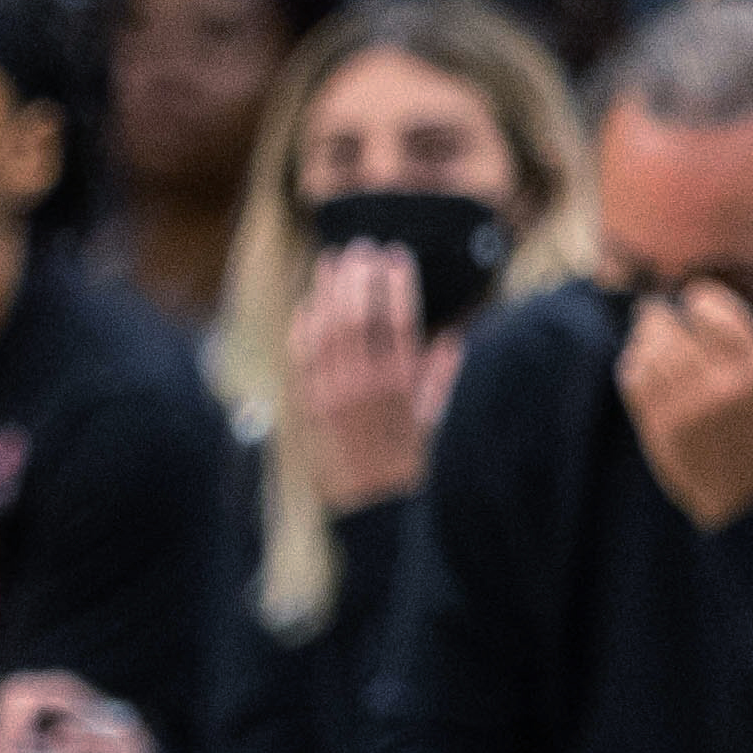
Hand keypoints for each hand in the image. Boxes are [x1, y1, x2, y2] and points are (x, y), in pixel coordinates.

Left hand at [287, 240, 460, 511]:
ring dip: (327, 290)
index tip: (397, 255)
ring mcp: (330, 394)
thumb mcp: (440, 417)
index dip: (395, 281)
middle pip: (356, 315)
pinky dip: (303, 325)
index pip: (397, 318)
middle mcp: (363, 385)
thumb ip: (444, 374)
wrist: (373, 505)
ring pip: (324, 329)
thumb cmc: (414, 460)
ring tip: (332, 261)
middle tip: (361, 248)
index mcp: (403, 384)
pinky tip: (308, 303)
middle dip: (358, 276)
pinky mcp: (306, 405)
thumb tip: (452, 335)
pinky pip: (299, 355)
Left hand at [614, 282, 752, 531]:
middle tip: (652, 311)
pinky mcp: (661, 425)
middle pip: (672, 327)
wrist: (751, 496)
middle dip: (659, 316)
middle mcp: (724, 384)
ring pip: (649, 350)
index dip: (698, 299)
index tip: (691, 297)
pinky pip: (634, 378)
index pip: (717, 312)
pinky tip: (642, 368)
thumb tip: (691, 304)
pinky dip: (634, 366)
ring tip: (650, 340)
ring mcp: (689, 406)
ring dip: (645, 340)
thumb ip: (737, 350)